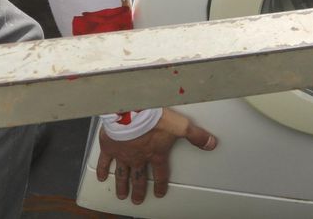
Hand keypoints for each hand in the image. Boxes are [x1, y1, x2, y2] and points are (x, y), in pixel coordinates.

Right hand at [96, 107, 217, 203]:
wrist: (131, 112)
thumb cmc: (154, 118)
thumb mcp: (180, 126)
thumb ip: (196, 135)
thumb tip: (211, 143)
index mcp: (155, 154)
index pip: (160, 173)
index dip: (161, 184)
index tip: (159, 193)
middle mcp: (139, 158)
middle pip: (140, 178)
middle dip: (139, 190)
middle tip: (136, 199)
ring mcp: (123, 154)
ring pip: (123, 174)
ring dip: (122, 185)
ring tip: (121, 194)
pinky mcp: (110, 147)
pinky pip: (105, 162)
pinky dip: (103, 170)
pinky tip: (102, 177)